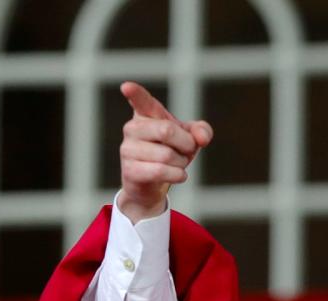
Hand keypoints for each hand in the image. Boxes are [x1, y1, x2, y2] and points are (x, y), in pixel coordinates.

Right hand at [117, 81, 213, 222]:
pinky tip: (179, 175)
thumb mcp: (189, 139)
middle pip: (167, 130)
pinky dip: (178, 175)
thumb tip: (201, 138)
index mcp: (146, 115)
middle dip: (186, 144)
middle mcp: (132, 129)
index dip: (135, 93)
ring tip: (177, 164)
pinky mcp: (130, 171)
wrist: (153, 185)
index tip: (126, 86)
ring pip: (166, 155)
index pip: (141, 101)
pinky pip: (161, 171)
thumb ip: (201, 131)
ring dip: (181, 163)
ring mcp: (128, 149)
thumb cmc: (171, 153)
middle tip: (187, 150)